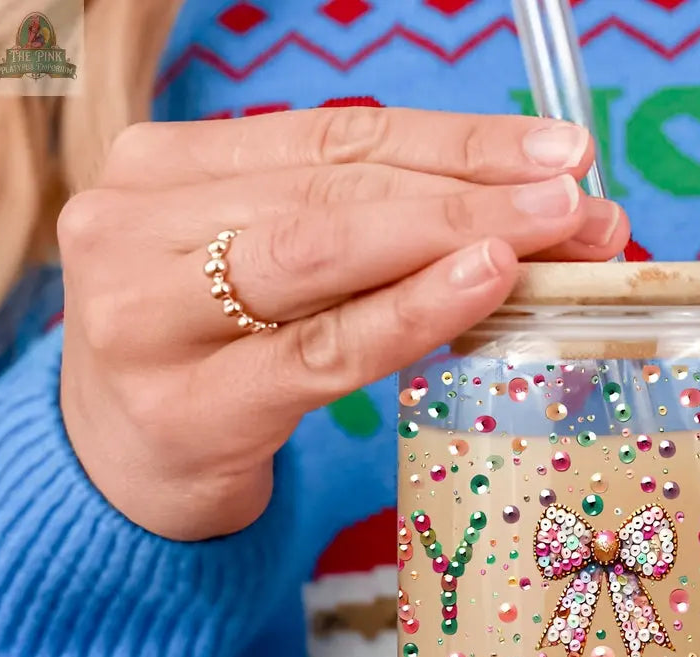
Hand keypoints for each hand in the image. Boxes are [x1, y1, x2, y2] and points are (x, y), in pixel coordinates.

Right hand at [58, 107, 628, 539]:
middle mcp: (138, 223)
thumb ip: (358, 237)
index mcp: (163, 168)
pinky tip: (483, 282)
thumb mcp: (264, 277)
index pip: (335, 138)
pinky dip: (409, 312)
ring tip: (555, 234)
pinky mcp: (188, 404)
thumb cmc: (211, 364)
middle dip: (473, 190)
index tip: (560, 153)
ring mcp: (149, 314)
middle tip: (579, 202)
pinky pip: (321, 350)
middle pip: (338, 189)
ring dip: (455, 234)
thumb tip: (524, 219)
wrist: (120, 475)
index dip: (457, 140)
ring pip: (326, 253)